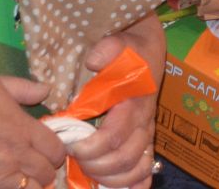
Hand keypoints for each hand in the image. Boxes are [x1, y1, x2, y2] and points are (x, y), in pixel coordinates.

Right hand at [0, 64, 66, 188]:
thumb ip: (22, 89)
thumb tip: (46, 90)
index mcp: (21, 127)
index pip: (56, 151)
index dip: (53, 150)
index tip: (43, 148)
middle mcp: (13, 156)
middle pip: (46, 176)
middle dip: (41, 170)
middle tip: (27, 164)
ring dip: (23, 184)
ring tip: (10, 175)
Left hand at [65, 28, 161, 188]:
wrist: (148, 52)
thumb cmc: (130, 50)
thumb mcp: (119, 43)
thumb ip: (107, 49)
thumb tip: (93, 61)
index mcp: (134, 103)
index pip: (114, 136)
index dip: (90, 147)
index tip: (69, 144)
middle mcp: (143, 123)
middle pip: (124, 159)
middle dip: (95, 165)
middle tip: (73, 158)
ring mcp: (147, 134)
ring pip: (136, 170)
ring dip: (111, 178)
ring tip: (88, 172)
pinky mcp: (146, 141)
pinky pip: (146, 172)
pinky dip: (133, 184)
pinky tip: (113, 186)